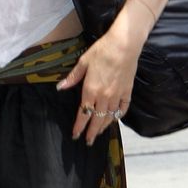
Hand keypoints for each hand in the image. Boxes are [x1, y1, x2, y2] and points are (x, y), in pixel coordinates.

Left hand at [57, 28, 137, 145]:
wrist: (123, 46)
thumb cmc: (101, 51)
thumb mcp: (83, 62)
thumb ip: (73, 77)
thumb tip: (60, 88)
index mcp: (91, 90)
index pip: (83, 113)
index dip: (79, 126)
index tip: (75, 135)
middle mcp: (104, 97)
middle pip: (97, 119)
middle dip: (92, 132)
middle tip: (88, 141)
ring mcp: (117, 96)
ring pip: (110, 117)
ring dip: (104, 127)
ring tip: (99, 133)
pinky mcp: (127, 92)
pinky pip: (123, 109)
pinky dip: (118, 116)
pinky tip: (115, 119)